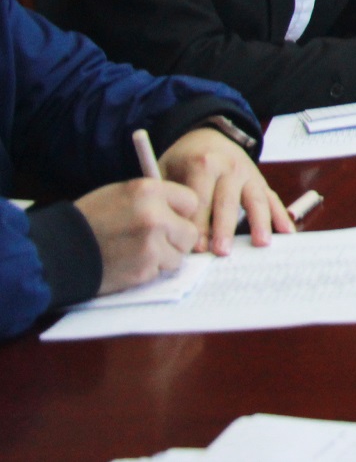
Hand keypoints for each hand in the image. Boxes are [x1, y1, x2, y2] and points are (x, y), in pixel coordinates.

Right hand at [72, 178, 198, 295]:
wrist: (58, 251)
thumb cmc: (90, 219)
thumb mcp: (122, 194)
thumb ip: (156, 199)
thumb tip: (186, 211)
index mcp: (149, 190)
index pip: (192, 201)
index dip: (181, 212)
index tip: (171, 217)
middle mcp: (154, 215)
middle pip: (191, 232)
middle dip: (177, 238)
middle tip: (156, 239)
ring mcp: (151, 244)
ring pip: (179, 255)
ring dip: (165, 256)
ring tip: (138, 251)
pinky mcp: (145, 269)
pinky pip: (163, 270)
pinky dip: (151, 270)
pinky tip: (130, 262)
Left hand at [158, 127, 291, 256]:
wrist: (205, 136)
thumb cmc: (183, 160)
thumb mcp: (166, 170)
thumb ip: (169, 198)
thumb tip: (172, 232)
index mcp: (204, 164)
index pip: (200, 199)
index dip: (197, 225)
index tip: (196, 248)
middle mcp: (229, 167)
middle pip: (228, 201)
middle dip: (225, 228)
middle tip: (222, 252)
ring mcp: (249, 173)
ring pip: (255, 199)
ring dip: (259, 222)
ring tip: (261, 243)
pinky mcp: (260, 181)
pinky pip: (272, 198)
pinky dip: (281, 215)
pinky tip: (287, 232)